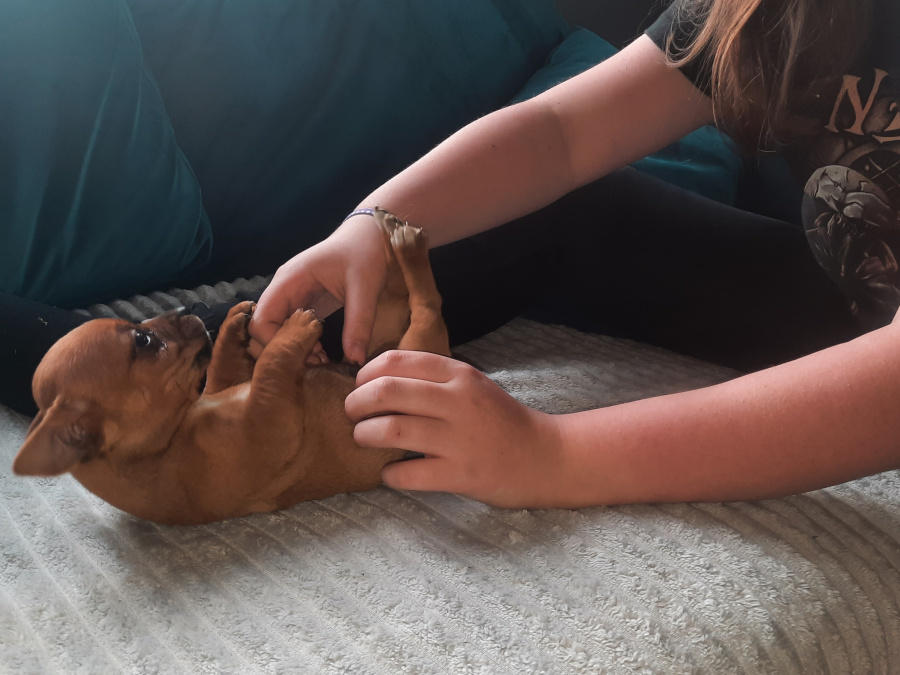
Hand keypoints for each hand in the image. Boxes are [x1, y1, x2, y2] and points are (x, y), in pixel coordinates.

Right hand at [249, 215, 385, 363]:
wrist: (371, 235)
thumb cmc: (365, 252)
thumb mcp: (365, 288)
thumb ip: (359, 324)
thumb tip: (355, 360)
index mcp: (290, 280)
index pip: (261, 320)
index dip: (276, 343)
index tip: (306, 355)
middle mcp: (283, 289)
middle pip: (261, 329)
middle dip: (282, 350)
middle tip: (313, 363)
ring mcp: (291, 296)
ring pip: (274, 331)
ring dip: (291, 350)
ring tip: (319, 360)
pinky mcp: (303, 304)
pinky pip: (289, 329)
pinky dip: (300, 344)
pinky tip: (321, 352)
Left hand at [344, 350, 566, 507]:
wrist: (545, 457)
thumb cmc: (501, 421)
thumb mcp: (472, 385)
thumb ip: (433, 379)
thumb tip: (377, 379)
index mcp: (458, 374)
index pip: (397, 361)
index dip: (366, 373)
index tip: (360, 387)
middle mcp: (458, 402)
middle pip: (387, 391)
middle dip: (357, 403)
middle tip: (352, 414)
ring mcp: (461, 439)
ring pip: (392, 430)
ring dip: (365, 434)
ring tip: (363, 438)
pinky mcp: (462, 475)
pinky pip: (409, 474)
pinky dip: (390, 475)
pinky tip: (390, 473)